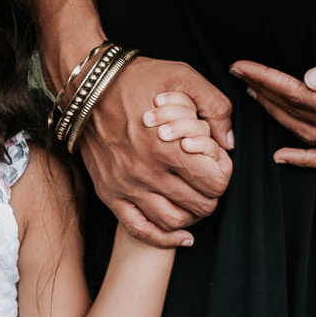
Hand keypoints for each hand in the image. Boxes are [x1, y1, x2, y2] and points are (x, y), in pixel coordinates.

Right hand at [76, 56, 233, 246]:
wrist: (87, 86)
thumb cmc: (136, 79)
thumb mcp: (183, 77)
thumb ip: (215, 107)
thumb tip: (228, 143)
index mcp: (168, 146)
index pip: (216, 183)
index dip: (224, 173)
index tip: (218, 162)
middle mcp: (148, 173)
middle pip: (200, 205)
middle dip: (211, 193)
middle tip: (206, 178)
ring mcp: (127, 187)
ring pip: (174, 222)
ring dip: (192, 215)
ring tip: (194, 200)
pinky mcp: (110, 193)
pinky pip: (140, 229)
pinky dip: (165, 239)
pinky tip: (182, 236)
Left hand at [231, 35, 315, 168]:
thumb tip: (309, 79)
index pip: (300, 95)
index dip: (267, 80)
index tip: (241, 67)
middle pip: (299, 116)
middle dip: (265, 96)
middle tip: (239, 77)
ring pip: (311, 136)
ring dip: (280, 119)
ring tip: (255, 100)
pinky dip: (307, 159)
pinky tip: (285, 156)